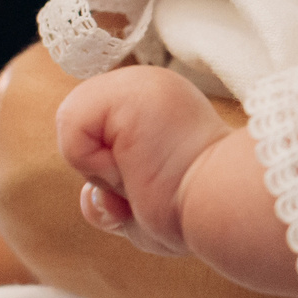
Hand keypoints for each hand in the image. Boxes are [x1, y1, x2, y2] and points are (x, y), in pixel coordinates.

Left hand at [56, 64, 230, 257]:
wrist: (226, 204)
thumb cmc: (199, 214)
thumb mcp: (147, 210)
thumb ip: (115, 201)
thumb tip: (94, 198)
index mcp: (162, 109)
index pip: (101, 138)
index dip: (117, 175)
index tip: (162, 183)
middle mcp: (149, 87)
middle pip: (82, 137)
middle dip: (106, 177)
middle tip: (154, 181)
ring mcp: (138, 82)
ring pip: (73, 131)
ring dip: (103, 174)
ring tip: (148, 176)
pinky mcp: (124, 91)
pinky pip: (72, 127)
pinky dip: (92, 162)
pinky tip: (137, 165)